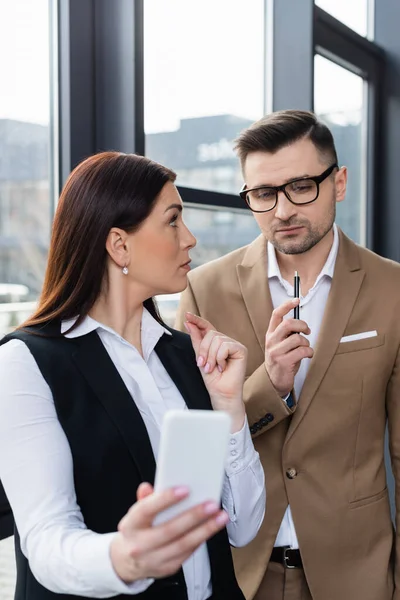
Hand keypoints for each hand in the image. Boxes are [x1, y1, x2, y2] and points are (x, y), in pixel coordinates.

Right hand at [110, 483, 228, 583]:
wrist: (127, 562)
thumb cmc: (136, 532)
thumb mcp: (135, 514)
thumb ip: (145, 499)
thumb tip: (148, 487)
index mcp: (130, 526)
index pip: (146, 510)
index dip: (165, 499)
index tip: (185, 490)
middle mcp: (140, 545)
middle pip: (169, 530)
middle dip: (193, 516)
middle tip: (210, 504)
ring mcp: (153, 560)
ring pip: (183, 544)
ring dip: (205, 530)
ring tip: (219, 517)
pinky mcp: (167, 568)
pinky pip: (188, 553)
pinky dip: (201, 539)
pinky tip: (211, 528)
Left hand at [184, 312, 246, 432]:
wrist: (220, 393)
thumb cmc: (212, 379)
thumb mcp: (200, 357)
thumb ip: (197, 340)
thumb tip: (189, 323)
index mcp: (217, 343)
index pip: (207, 327)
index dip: (197, 321)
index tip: (187, 315)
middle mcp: (226, 341)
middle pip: (211, 334)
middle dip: (203, 350)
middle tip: (203, 364)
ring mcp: (235, 345)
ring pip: (217, 339)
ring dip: (211, 356)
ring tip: (213, 368)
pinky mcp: (241, 349)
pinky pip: (225, 346)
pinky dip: (219, 358)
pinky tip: (222, 367)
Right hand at [265, 298, 312, 396]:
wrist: (274, 381)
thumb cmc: (282, 360)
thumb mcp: (280, 344)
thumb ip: (287, 334)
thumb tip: (301, 324)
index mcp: (270, 334)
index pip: (276, 315)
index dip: (286, 305)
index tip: (296, 300)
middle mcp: (271, 341)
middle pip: (288, 324)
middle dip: (302, 325)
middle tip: (307, 331)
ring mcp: (276, 352)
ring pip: (297, 339)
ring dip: (306, 343)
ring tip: (306, 348)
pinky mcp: (283, 362)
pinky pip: (302, 351)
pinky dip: (309, 352)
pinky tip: (307, 356)